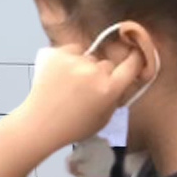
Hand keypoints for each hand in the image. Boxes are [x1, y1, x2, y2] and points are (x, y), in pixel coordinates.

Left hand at [13, 45, 144, 152]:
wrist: (40, 124)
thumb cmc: (73, 126)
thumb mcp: (104, 118)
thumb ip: (116, 97)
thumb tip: (122, 80)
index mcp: (108, 89)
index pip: (132, 65)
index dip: (136, 59)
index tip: (137, 54)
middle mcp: (94, 72)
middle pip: (107, 64)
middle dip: (102, 74)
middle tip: (88, 88)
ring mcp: (75, 61)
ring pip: (89, 56)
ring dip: (85, 66)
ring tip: (71, 83)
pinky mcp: (58, 54)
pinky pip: (74, 50)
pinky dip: (71, 58)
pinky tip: (63, 73)